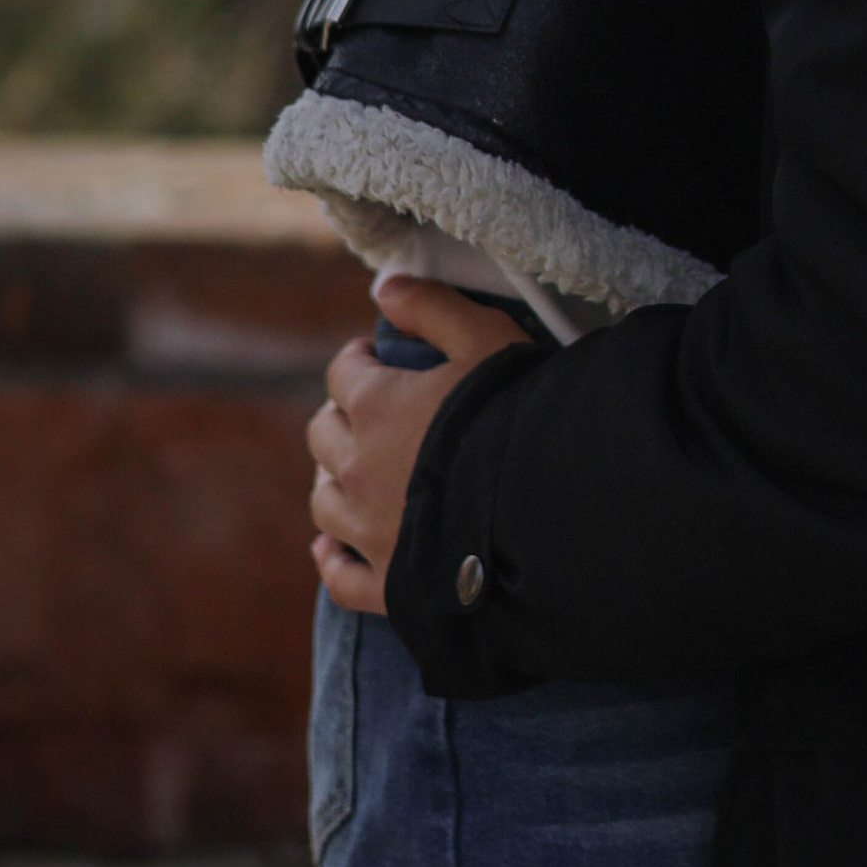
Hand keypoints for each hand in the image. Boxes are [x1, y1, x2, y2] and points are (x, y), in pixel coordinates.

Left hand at [308, 278, 529, 617]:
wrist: (543, 507)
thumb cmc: (519, 413)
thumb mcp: (485, 338)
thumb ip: (433, 307)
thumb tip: (385, 287)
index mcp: (376, 406)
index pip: (343, 372)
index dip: (358, 360)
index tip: (374, 357)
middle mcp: (358, 468)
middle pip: (323, 435)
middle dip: (340, 416)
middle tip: (367, 411)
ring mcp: (368, 530)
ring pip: (324, 500)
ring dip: (333, 479)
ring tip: (355, 470)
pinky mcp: (388, 580)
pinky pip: (340, 575)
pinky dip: (331, 558)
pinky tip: (330, 548)